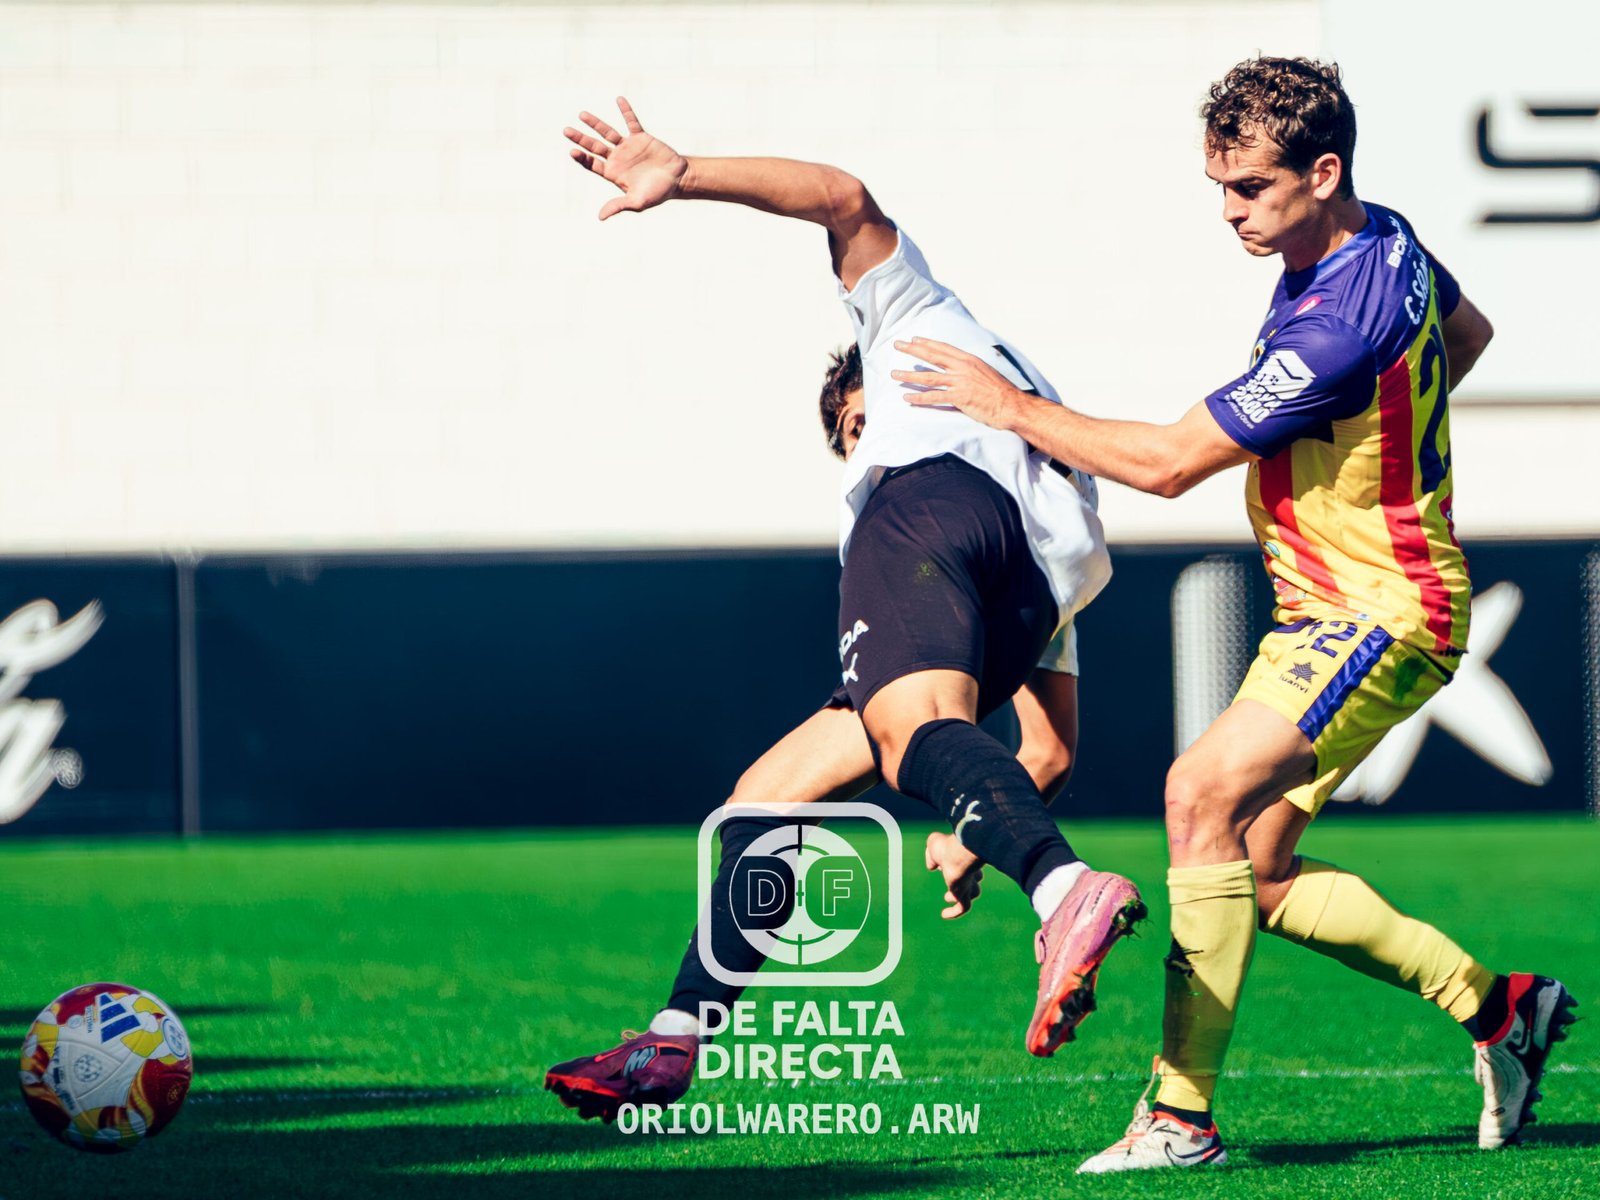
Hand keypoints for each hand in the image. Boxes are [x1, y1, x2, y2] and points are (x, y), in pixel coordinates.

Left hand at [564, 97, 687, 220]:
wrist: (677, 180)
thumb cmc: (657, 193)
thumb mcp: (637, 202)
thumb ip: (618, 206)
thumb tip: (600, 217)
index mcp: (613, 173)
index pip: (592, 164)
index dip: (582, 158)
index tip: (573, 151)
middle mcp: (617, 159)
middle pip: (594, 147)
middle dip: (581, 139)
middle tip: (566, 131)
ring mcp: (628, 147)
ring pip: (608, 133)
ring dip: (595, 124)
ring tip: (582, 115)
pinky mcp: (641, 137)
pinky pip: (631, 121)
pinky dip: (625, 111)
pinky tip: (618, 99)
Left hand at [890, 338, 1034, 431]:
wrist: (1012, 405)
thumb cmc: (1001, 392)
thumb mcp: (986, 373)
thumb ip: (971, 369)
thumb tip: (962, 369)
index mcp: (969, 360)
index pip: (944, 348)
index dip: (927, 343)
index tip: (914, 339)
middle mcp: (963, 368)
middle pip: (932, 357)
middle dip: (913, 350)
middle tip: (897, 345)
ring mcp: (960, 382)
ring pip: (929, 377)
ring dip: (909, 375)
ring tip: (894, 374)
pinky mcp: (959, 398)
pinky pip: (934, 397)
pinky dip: (919, 398)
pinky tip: (907, 398)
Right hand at [925, 831, 984, 919]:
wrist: (956, 855)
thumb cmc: (947, 846)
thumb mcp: (934, 843)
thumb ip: (932, 853)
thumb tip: (932, 866)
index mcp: (966, 857)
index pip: (967, 862)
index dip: (958, 863)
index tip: (943, 865)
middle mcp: (971, 870)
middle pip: (974, 877)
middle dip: (967, 879)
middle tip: (953, 881)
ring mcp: (968, 883)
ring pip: (973, 892)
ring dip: (961, 896)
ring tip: (947, 897)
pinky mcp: (964, 894)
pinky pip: (962, 907)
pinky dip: (954, 912)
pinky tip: (944, 915)